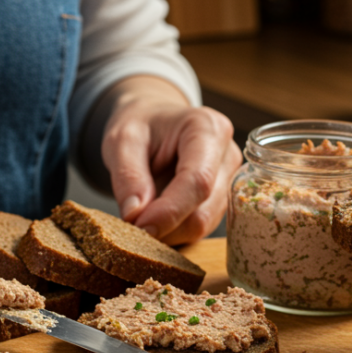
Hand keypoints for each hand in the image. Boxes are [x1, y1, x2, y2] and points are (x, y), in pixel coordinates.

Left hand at [96, 76, 240, 244]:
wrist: (152, 121)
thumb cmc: (140, 126)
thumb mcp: (121, 140)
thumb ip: (127, 175)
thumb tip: (135, 215)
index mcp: (207, 129)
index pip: (198, 181)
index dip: (169, 211)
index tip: (139, 227)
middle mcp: (227, 155)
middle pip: (203, 211)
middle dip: (165, 226)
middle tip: (131, 225)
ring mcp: (229, 180)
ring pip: (202, 225)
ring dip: (168, 231)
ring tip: (141, 214)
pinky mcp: (223, 200)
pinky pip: (199, 228)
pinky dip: (173, 231)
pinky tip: (155, 217)